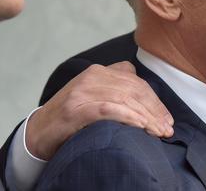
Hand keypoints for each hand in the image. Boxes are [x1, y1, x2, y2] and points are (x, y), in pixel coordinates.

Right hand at [25, 61, 173, 160]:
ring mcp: (83, 91)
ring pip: (125, 98)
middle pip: (134, 89)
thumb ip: (115, 90)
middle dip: (155, 110)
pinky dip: (129, 117)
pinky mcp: (77, 107)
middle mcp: (92, 76)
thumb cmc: (71, 119)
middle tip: (167, 128)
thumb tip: (146, 101)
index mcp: (98, 71)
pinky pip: (110, 108)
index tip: (166, 118)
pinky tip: (142, 126)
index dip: (155, 100)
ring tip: (159, 132)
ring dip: (147, 117)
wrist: (38, 133)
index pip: (136, 81)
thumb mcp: (94, 97)